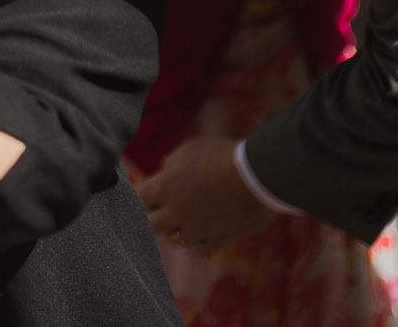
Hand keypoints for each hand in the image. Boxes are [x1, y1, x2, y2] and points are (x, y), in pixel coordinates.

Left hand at [136, 136, 274, 250]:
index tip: (148, 193)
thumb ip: (172, 163)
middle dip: (154, 217)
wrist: (259, 177)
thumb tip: (165, 171)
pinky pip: (203, 247)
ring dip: (180, 228)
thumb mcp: (191, 150)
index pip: (138, 198)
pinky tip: (210, 228)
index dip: (141, 195)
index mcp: (165, 187)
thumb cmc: (223, 156)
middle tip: (164, 208)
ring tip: (191, 215)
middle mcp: (176, 212)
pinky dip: (204, 239)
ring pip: (176, 239)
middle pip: (150, 225)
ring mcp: (196, 230)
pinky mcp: (218, 240)